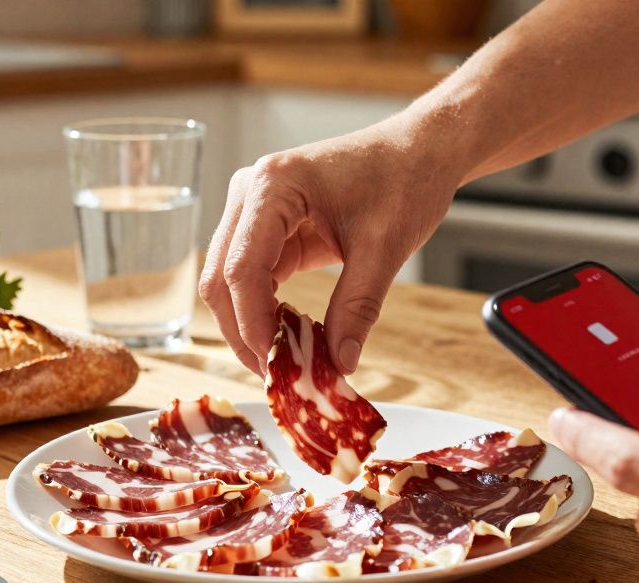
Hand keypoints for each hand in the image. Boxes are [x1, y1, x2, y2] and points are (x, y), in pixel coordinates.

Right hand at [199, 122, 462, 374]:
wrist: (417, 151)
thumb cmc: (404, 181)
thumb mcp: (385, 248)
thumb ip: (358, 306)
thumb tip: (339, 363)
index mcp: (273, 186)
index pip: (242, 268)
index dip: (253, 324)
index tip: (276, 365)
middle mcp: (250, 192)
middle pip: (222, 277)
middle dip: (245, 331)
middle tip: (277, 375)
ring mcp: (252, 208)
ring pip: (228, 281)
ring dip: (250, 324)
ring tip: (285, 361)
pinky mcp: (265, 226)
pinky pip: (251, 276)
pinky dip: (265, 309)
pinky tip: (290, 335)